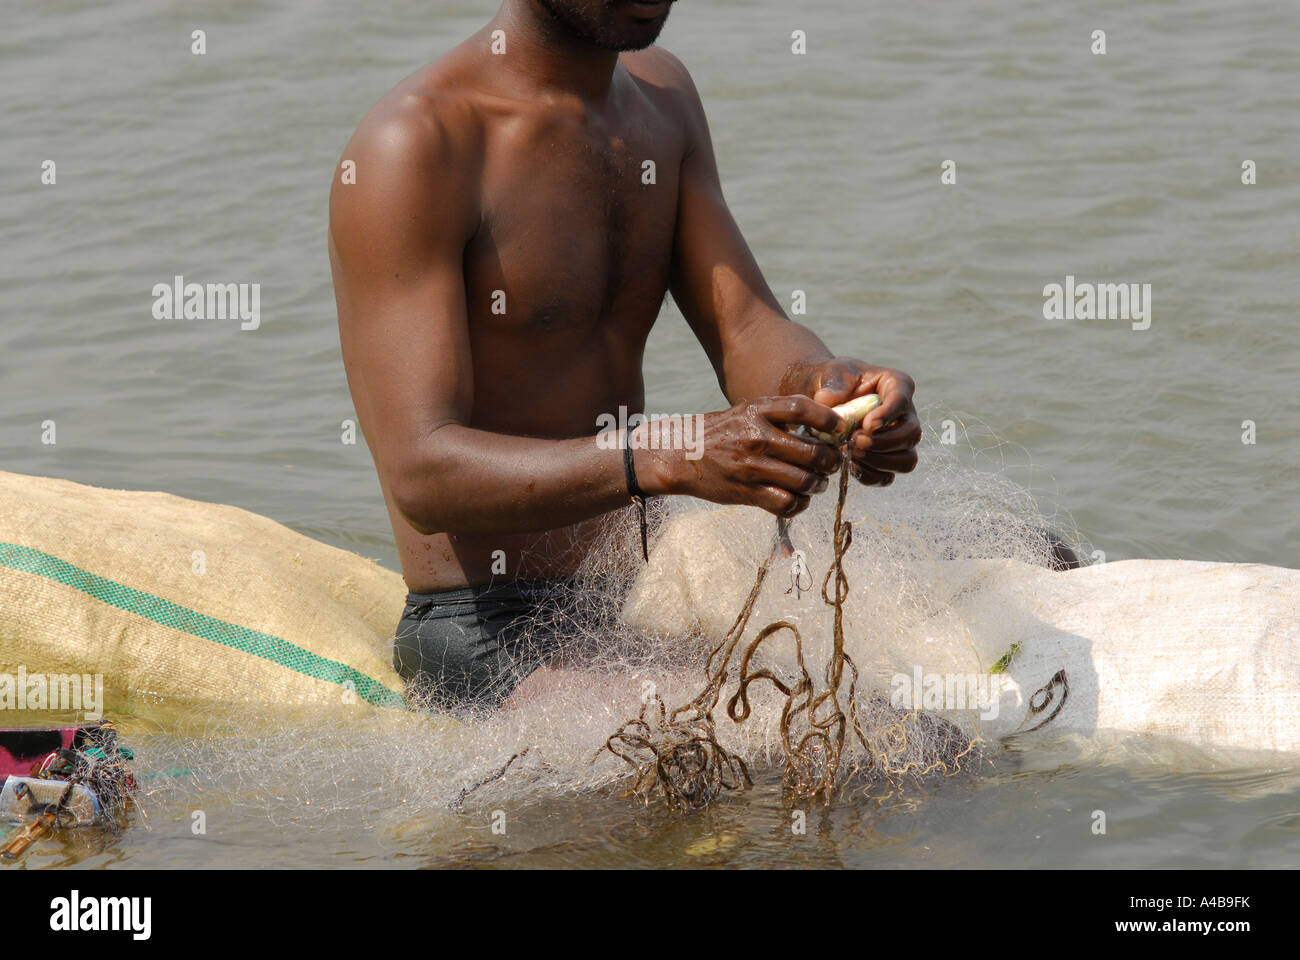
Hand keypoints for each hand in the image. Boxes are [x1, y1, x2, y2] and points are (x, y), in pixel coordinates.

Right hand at [641, 396, 845, 517]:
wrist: (684, 455)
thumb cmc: (724, 431)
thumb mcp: (749, 410)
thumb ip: (782, 414)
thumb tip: (826, 424)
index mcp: (758, 411)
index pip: (802, 409)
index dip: (828, 419)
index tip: (839, 428)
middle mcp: (757, 437)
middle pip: (812, 453)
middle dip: (830, 462)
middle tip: (831, 464)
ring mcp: (752, 467)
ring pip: (804, 481)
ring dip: (818, 485)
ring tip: (817, 483)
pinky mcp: (747, 492)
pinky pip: (786, 504)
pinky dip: (800, 504)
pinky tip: (799, 499)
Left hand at [802, 358, 920, 485]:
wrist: (827, 400)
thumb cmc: (835, 382)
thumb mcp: (832, 374)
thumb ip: (833, 385)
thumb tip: (830, 401)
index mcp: (897, 385)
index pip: (902, 400)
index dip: (888, 415)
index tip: (867, 424)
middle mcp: (905, 414)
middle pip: (911, 434)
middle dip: (883, 442)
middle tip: (856, 441)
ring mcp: (899, 439)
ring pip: (906, 460)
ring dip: (879, 461)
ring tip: (852, 453)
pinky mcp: (887, 459)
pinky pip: (888, 476)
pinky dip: (869, 475)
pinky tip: (850, 464)